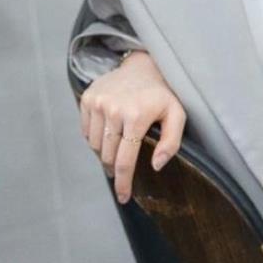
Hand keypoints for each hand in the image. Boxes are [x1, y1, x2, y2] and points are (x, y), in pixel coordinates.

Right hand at [80, 50, 185, 203]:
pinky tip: (108, 134)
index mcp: (136, 116)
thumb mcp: (177, 115)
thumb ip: (171, 142)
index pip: (125, 160)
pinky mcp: (87, 98)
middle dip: (114, 169)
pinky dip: (95, 139)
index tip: (123, 197)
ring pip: (94, 145)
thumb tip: (156, 166)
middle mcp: (113, 109)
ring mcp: (98, 102)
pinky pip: (86, 131)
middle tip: (120, 173)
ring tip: (116, 150)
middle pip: (107, 156)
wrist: (143, 65)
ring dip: (104, 154)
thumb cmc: (163, 93)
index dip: (123, 183)